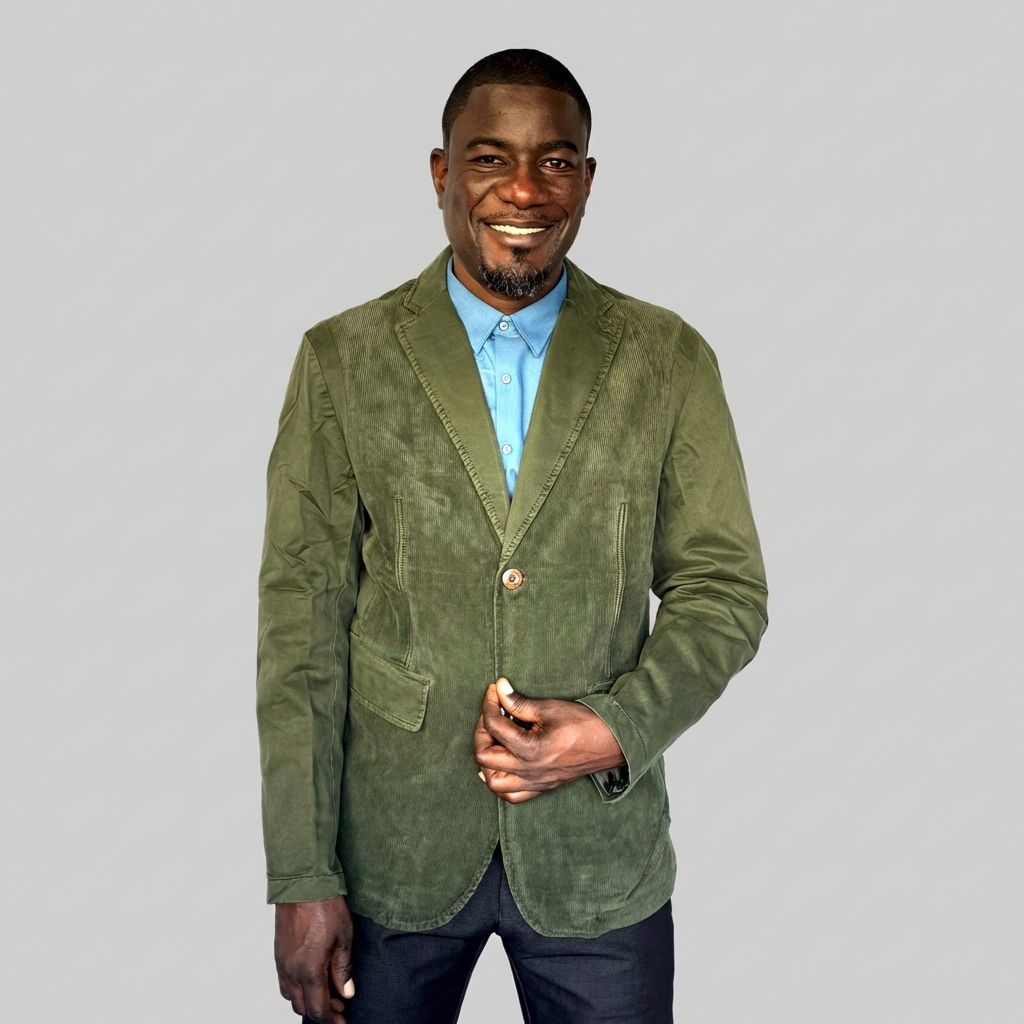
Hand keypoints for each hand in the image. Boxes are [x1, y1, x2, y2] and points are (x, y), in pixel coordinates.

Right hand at [274, 896, 354, 1022]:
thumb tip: (346, 992)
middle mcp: (291, 971)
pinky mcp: (278, 954)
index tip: (343, 1021)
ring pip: (291, 996)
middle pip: (303, 1006)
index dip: (332, 1020)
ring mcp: (282, 963)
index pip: (318, 1009)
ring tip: (328, 993)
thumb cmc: (324, 906)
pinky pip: (284, 982)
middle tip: (340, 1006)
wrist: (303, 884)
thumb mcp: (343, 939)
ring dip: (308, 1001)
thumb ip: (343, 970)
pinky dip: (297, 989)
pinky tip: (310, 980)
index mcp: (308, 971)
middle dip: (322, 1012)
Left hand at [474, 678, 625, 802]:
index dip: (490, 704)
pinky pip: (512, 796)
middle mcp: (529, 771)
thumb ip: (519, 702)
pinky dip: (500, 783)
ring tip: (494, 741)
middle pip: (485, 757)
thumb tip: (499, 688)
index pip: (494, 726)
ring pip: (494, 783)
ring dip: (487, 762)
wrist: (612, 741)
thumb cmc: (583, 722)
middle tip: (491, 714)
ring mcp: (535, 783)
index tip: (495, 691)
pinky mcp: (543, 787)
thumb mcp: (549, 707)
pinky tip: (501, 766)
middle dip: (482, 732)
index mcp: (530, 749)